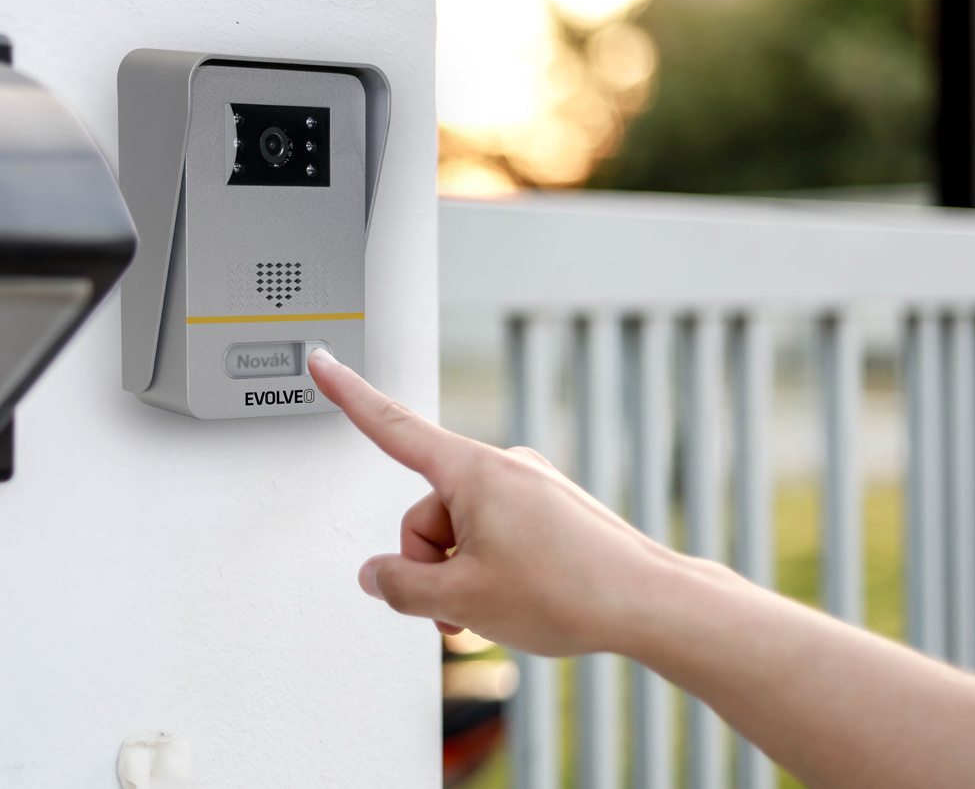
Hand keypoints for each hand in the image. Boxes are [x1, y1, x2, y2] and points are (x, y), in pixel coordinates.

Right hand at [307, 347, 681, 656]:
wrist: (650, 604)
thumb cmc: (572, 592)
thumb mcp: (461, 602)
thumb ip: (401, 587)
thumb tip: (378, 576)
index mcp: (474, 473)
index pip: (392, 426)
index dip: (349, 394)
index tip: (324, 362)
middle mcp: (501, 469)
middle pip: (426, 514)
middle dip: (429, 566)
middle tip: (457, 610)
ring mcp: (528, 489)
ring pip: (460, 532)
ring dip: (461, 576)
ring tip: (493, 612)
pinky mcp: (548, 511)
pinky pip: (494, 535)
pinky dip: (490, 570)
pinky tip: (516, 600)